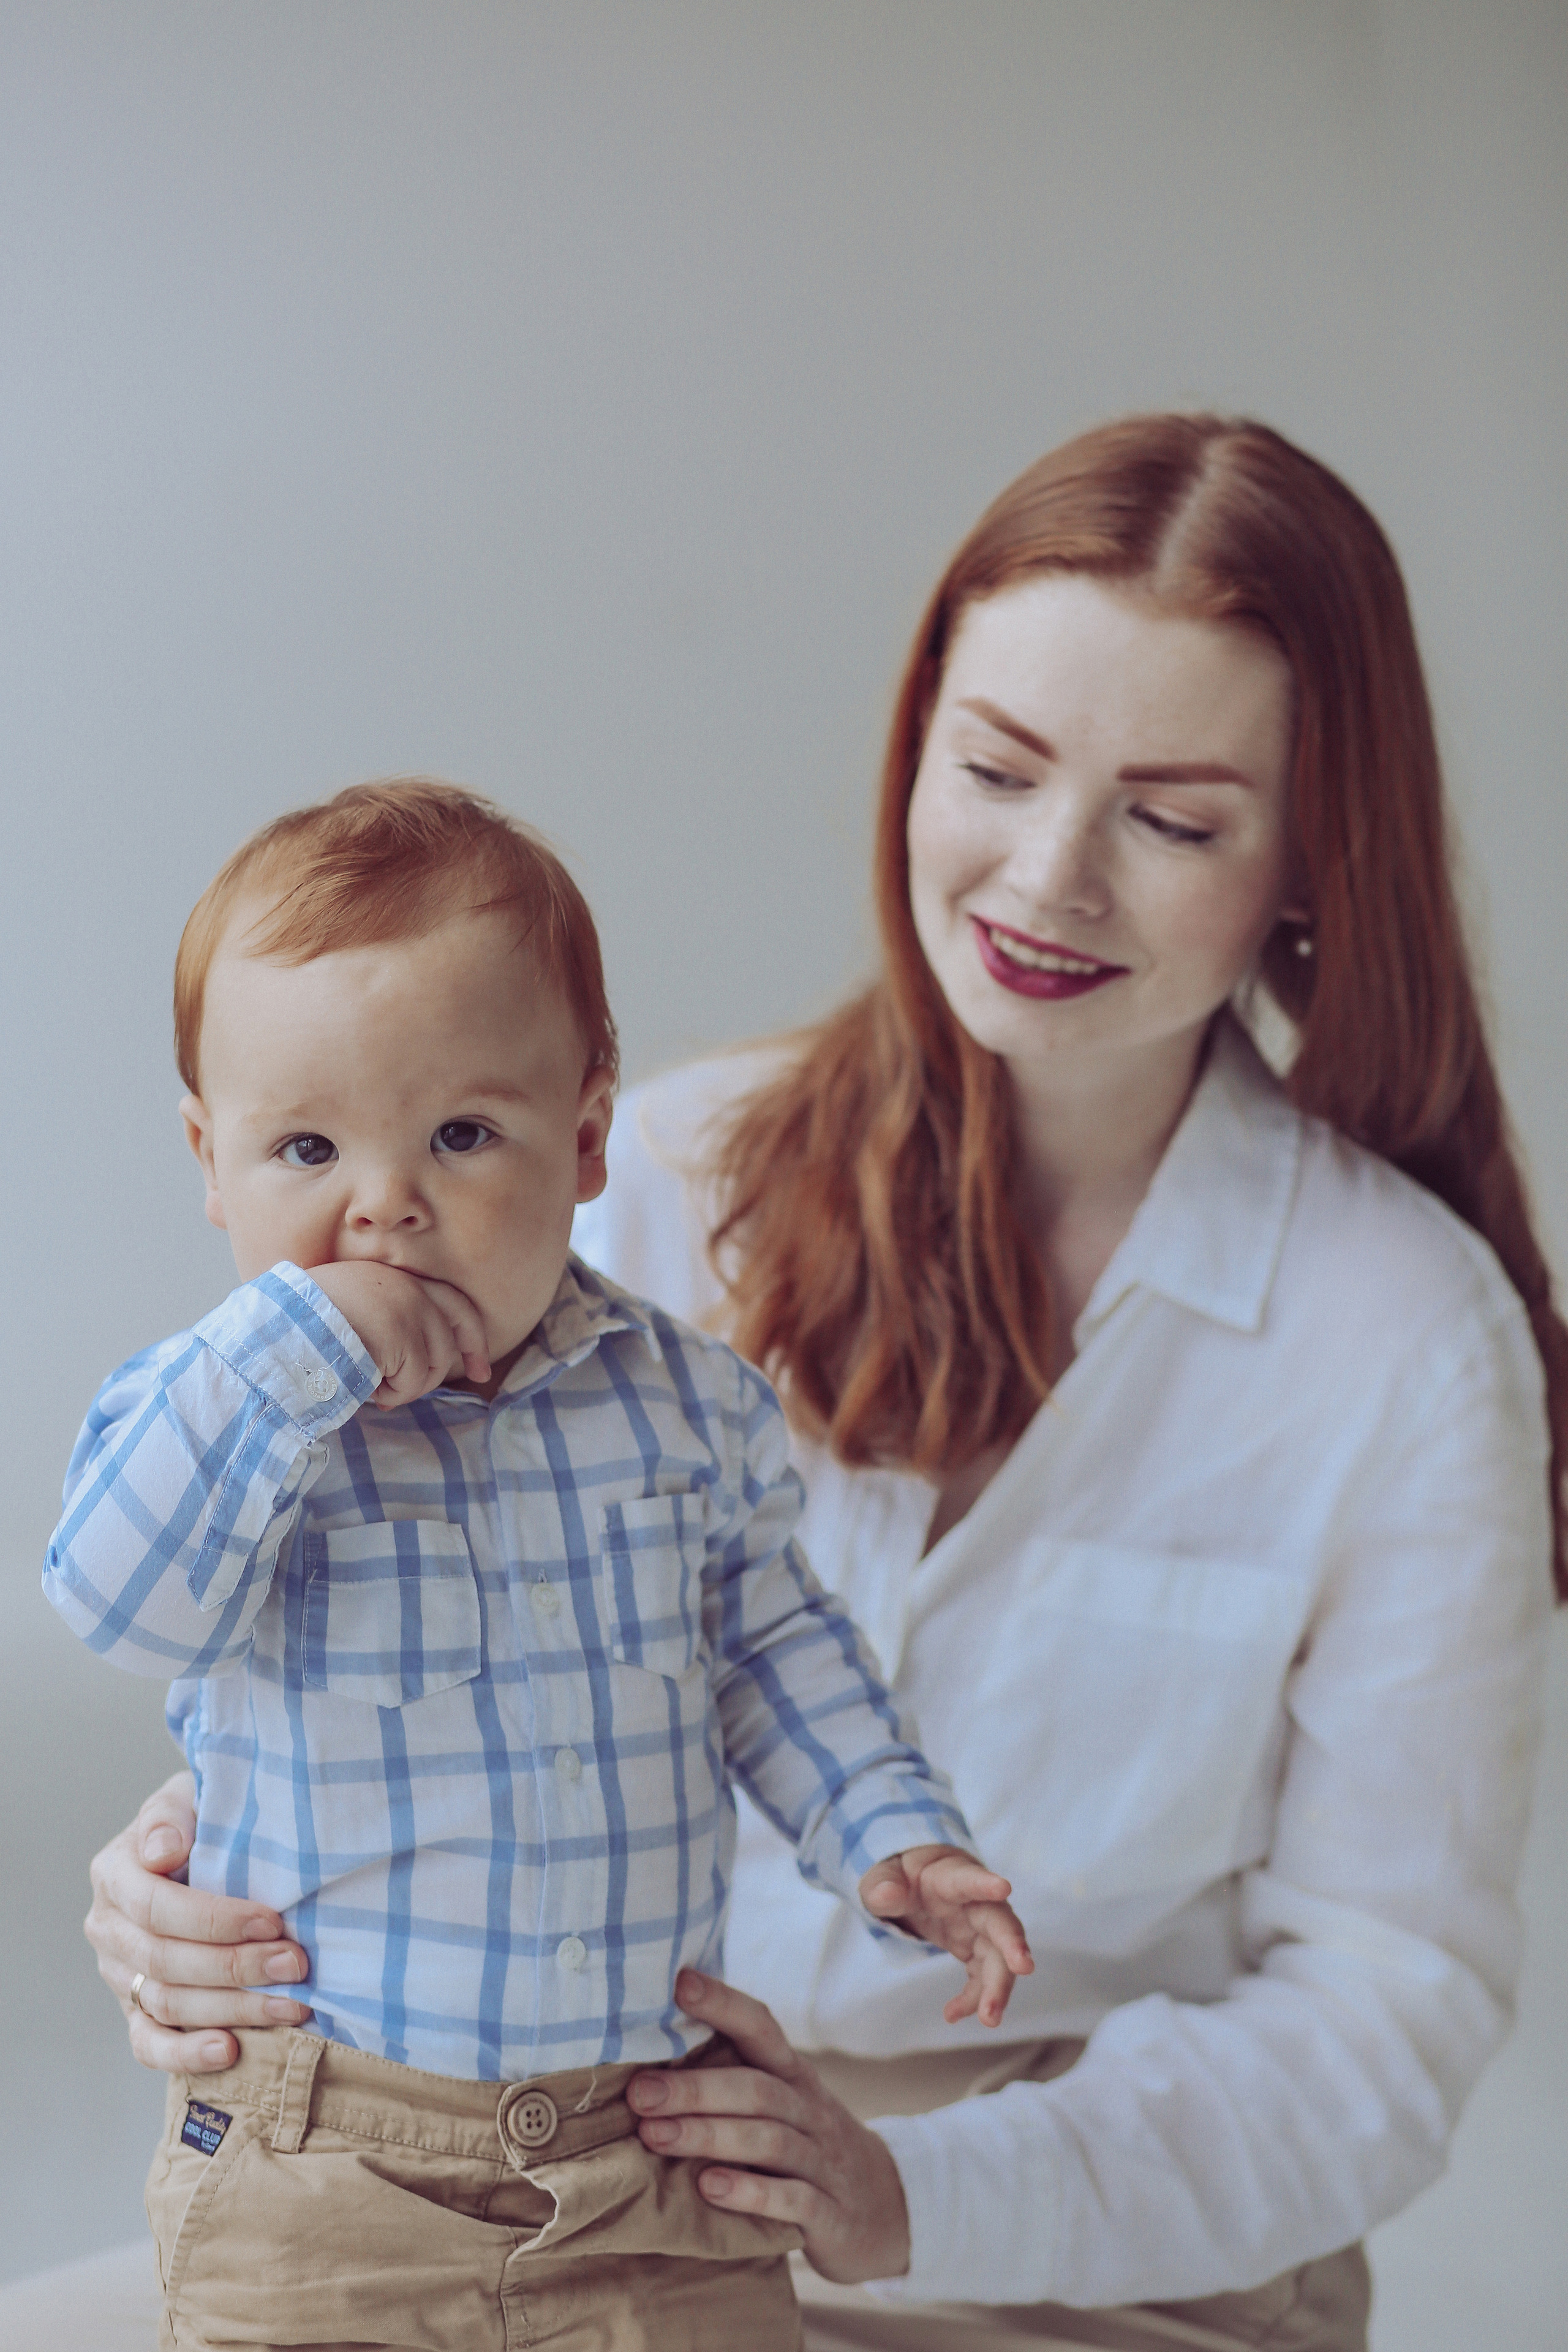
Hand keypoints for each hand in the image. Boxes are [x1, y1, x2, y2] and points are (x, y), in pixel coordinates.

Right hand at [85, 1772, 311, 2072]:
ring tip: (291, 2006)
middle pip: (166, 1960)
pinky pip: (150, 2045)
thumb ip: (170, 1815)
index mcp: (114, 1873)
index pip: (157, 1906)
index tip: (272, 1921)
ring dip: (233, 2009)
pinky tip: (231, 2050)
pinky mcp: (135, 2010)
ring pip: (167, 2004)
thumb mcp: (189, 1797)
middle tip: (296, 1965)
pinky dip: (187, 2054)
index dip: (214, 1919)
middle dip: (237, 1967)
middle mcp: (109, 1928)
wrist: (204, 1847)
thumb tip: (163, 1850)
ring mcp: (119, 1974)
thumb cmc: (204, 1819)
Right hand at [308, 1260, 490, 1408]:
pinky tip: (365, 1389)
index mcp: (395, 1279)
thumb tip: (417, 1363)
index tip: (480, 1366)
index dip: (472, 1335)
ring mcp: (409, 1311)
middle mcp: (408, 1289)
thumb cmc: (306, 1327)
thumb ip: (389, 1322)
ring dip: (408, 1387)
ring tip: (372, 1386)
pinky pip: (414, 1383)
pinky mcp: (404, 1337)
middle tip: (477, 1379)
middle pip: (457, 1330)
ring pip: (434, 1366)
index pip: (453, 1302)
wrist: (283, 1327)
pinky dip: (392, 1394)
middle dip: (465, 1358)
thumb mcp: (354, 1312)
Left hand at [628, 1972, 910, 2284]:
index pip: (761, 2028)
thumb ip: (735, 2076)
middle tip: (640, 2093)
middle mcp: (810, 2110)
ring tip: (655, 2135)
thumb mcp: (784, 2103)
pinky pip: (792, 2199)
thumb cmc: (808, 2145)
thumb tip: (651, 2049)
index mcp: (793, 2076)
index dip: (724, 2003)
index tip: (679, 1983)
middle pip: (756, 2089)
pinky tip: (709, 2189)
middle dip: (696, 2088)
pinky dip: (750, 2193)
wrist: (883, 2208)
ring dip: (709, 2135)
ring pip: (769, 2140)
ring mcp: (822, 2161)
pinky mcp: (829, 2213)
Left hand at [858, 1843, 1032, 2026]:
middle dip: (1012, 1945)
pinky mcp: (978, 1949)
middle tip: (1024, 1968)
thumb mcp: (883, 1876)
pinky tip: (954, 2013)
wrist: (921, 1884)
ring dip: (998, 1986)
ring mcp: (980, 1927)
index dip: (984, 1883)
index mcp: (948, 1877)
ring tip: (990, 2018)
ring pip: (999, 1957)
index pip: (967, 1878)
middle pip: (999, 1922)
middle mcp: (974, 1902)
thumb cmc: (904, 1876)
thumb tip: (887, 1896)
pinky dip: (975, 1997)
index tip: (1003, 1887)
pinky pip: (984, 1976)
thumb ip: (883, 1884)